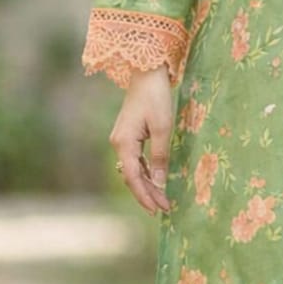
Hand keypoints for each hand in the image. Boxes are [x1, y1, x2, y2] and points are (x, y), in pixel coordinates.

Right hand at [108, 67, 173, 215]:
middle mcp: (118, 144)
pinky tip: (155, 182)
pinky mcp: (128, 136)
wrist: (147, 74)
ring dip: (147, 185)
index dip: (145, 195)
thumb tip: (160, 183)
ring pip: (133, 170)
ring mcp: (122, 140)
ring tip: (161, 200)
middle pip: (132, 176)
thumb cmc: (156, 98)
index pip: (134, 177)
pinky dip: (145, 172)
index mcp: (123, 143)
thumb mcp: (162, 128)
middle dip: (147, 194)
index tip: (158, 209)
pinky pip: (135, 160)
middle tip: (164, 209)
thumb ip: (160, 156)